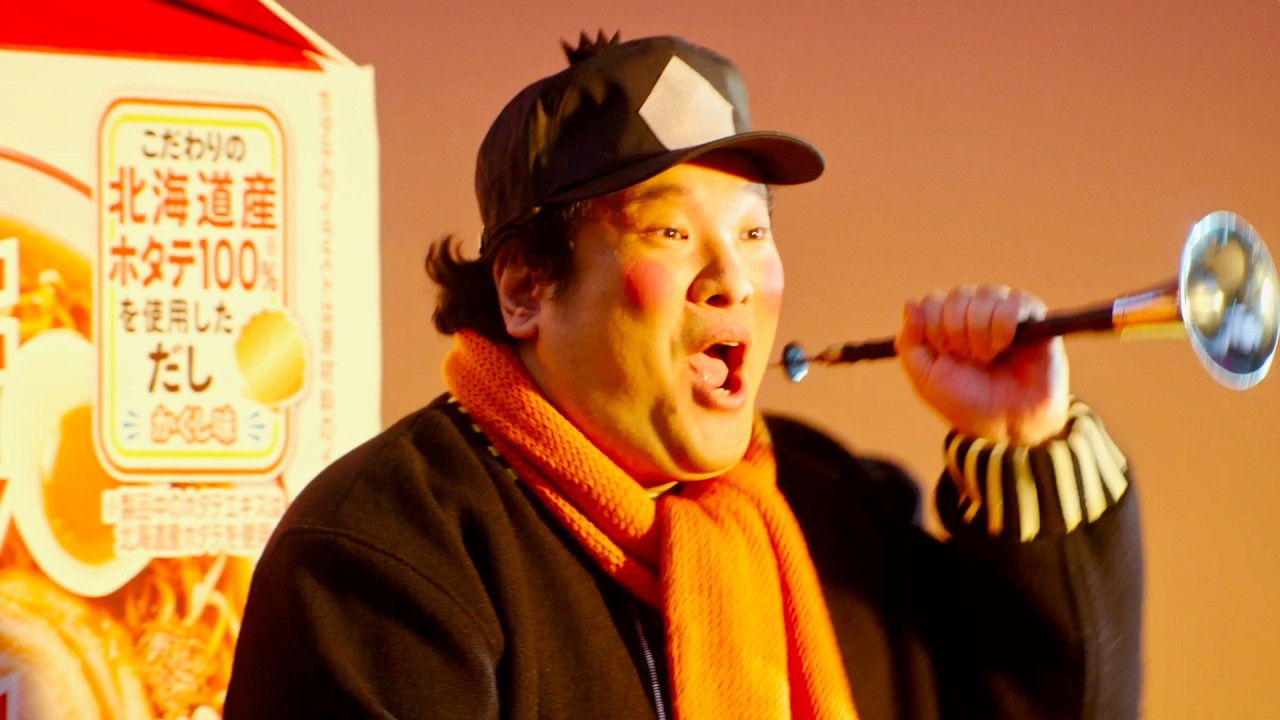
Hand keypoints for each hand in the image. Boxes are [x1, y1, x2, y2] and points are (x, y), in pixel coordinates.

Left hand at [895, 284, 1069, 444]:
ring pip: (986, 294)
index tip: (943, 355)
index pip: (932, 302)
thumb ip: (909, 342)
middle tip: (968, 359)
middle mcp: (974, 314)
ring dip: (980, 331)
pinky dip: (1003, 326)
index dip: (934, 328)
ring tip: (987, 357)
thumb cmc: (966, 402)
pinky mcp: (1032, 316)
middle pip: (958, 296)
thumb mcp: (925, 378)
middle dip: (957, 332)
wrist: (1007, 423)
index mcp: (947, 326)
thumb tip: (910, 302)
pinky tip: (1005, 347)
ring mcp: (1003, 312)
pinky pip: (1014, 300)